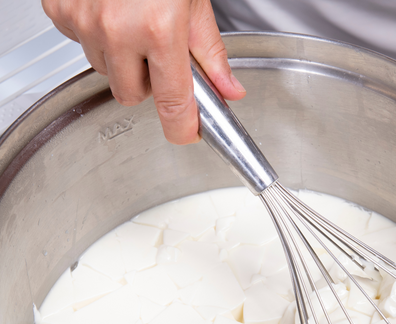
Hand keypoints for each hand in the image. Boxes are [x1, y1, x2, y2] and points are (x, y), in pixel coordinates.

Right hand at [41, 0, 245, 143]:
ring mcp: (84, 19)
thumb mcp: (195, 4)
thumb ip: (211, 55)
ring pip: (105, 72)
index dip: (181, 128)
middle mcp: (117, 28)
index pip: (172, 103)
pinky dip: (97, 37)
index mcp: (159, 28)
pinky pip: (80, 45)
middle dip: (147, 82)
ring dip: (121, 59)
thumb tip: (229, 91)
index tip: (185, 133)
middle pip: (131, 95)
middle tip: (155, 51)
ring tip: (132, 23)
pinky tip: (108, 12)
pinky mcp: (60, 9)